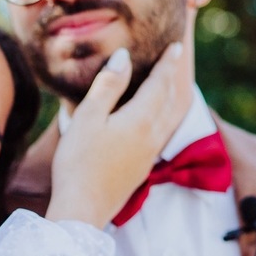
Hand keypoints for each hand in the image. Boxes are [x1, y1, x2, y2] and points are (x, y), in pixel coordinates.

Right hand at [46, 42, 191, 226]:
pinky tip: (154, 121)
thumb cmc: (79, 162)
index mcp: (140, 119)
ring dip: (172, 99)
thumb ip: (108, 86)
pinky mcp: (142, 169)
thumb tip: (125, 57)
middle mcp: (152, 136)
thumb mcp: (88, 118)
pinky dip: (164, 117)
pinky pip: (161, 134)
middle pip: (170, 101)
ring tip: (170, 87)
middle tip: (175, 60)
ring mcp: (149, 155)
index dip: (167, 63)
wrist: (83, 209)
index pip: (160, 83)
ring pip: (169, 119)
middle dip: (172, 78)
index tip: (176, 46)